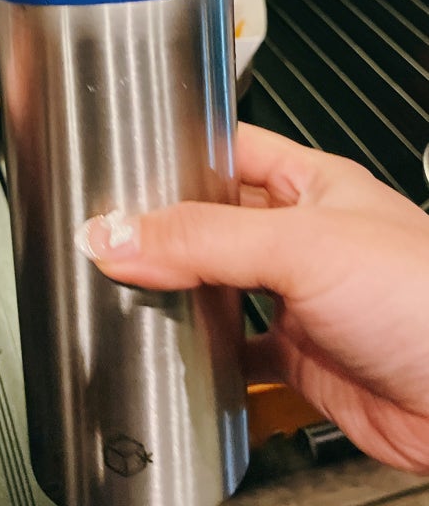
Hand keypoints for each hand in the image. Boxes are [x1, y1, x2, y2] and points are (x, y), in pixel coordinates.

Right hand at [75, 122, 428, 473]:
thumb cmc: (425, 297)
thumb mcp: (303, 246)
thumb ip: (204, 239)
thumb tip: (116, 233)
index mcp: (307, 185)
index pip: (227, 149)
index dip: (177, 151)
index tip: (121, 164)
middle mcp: (299, 237)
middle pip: (212, 221)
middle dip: (164, 229)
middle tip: (108, 234)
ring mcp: (297, 297)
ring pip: (218, 285)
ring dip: (178, 290)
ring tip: (125, 286)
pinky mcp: (299, 356)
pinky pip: (235, 351)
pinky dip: (204, 356)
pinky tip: (177, 354)